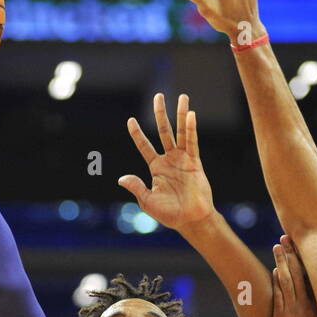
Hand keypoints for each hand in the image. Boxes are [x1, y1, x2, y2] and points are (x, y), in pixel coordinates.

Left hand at [118, 94, 214, 232]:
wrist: (190, 220)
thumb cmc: (169, 214)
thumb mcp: (147, 201)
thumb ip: (136, 187)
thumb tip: (121, 178)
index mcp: (156, 168)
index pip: (144, 146)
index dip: (137, 134)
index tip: (130, 120)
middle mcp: (169, 160)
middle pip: (163, 131)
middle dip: (160, 114)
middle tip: (159, 96)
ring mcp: (183, 159)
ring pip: (180, 132)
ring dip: (181, 115)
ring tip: (183, 97)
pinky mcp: (195, 162)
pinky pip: (192, 142)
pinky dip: (191, 129)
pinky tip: (191, 115)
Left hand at [271, 237, 316, 316]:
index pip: (316, 278)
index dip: (311, 261)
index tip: (309, 246)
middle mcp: (308, 305)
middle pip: (300, 273)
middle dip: (293, 254)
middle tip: (288, 238)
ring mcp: (294, 310)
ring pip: (288, 279)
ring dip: (282, 261)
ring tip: (278, 246)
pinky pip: (280, 294)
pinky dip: (278, 280)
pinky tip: (276, 268)